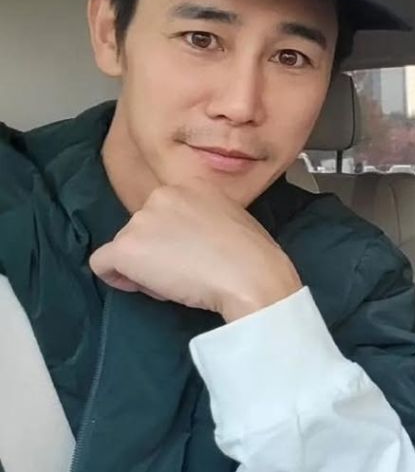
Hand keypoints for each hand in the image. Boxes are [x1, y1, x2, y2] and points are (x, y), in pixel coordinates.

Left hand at [89, 182, 301, 321]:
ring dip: (145, 267)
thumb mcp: (233, 220)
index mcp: (192, 184)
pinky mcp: (127, 247)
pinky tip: (144, 287)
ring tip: (176, 282)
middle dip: (158, 250)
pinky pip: (102, 264)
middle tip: (185, 271)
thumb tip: (192, 241)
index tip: (192, 254)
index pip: (166, 211)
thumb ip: (206, 220)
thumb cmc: (255, 257)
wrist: (251, 277)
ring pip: (128, 247)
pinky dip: (117, 278)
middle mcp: (163, 194)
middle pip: (144, 227)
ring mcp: (142, 220)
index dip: (174, 236)